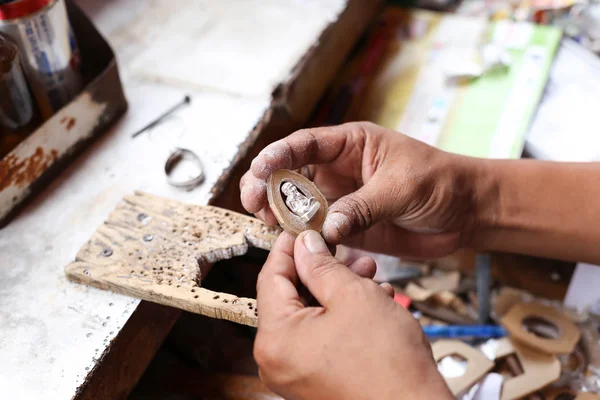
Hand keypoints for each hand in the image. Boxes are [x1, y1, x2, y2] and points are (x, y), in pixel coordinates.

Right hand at [240, 122, 481, 257]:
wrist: (466, 212)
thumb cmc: (440, 182)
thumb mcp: (402, 187)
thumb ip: (363, 206)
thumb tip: (326, 229)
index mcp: (351, 145)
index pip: (307, 144)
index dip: (279, 154)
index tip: (261, 168)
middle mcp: (338, 170)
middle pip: (291, 174)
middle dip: (267, 185)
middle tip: (253, 201)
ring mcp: (340, 199)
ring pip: (297, 204)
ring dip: (278, 213)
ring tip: (266, 222)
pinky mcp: (347, 227)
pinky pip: (316, 232)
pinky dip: (301, 238)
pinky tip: (291, 243)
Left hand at [255, 230, 452, 399]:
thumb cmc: (387, 363)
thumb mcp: (352, 296)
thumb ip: (320, 265)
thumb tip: (304, 245)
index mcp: (275, 339)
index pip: (270, 278)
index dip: (288, 248)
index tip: (302, 230)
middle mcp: (276, 360)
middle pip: (290, 298)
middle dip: (321, 270)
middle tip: (344, 251)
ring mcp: (294, 374)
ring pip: (309, 316)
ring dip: (336, 291)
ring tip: (368, 276)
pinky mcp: (314, 381)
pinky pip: (319, 337)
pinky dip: (340, 317)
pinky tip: (370, 302)